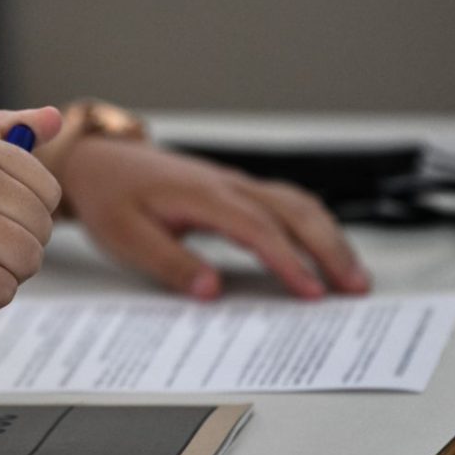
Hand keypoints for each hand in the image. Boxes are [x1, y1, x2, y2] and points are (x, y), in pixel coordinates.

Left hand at [61, 137, 370, 299]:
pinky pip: (285, 202)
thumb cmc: (110, 197)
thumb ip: (169, 262)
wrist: (99, 161)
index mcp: (203, 196)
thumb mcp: (126, 237)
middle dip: (330, 250)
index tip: (313, 293)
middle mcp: (227, 185)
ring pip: (297, 204)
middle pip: (295, 212)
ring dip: (329, 237)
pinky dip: (313, 225)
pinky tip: (324, 247)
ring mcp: (235, 183)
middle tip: (356, 288)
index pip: (259, 230)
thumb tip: (211, 290)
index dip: (290, 262)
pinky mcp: (234, 188)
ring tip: (351, 275)